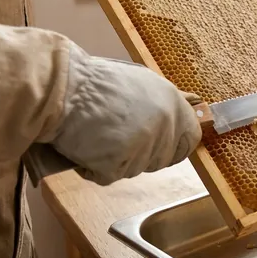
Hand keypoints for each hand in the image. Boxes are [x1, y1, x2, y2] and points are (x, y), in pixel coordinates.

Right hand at [47, 43, 202, 184]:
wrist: (61, 87)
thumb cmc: (96, 82)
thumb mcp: (142, 81)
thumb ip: (168, 100)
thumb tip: (195, 104)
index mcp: (173, 104)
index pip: (191, 139)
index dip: (175, 146)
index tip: (161, 146)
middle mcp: (164, 126)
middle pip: (161, 159)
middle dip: (140, 153)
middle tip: (115, 133)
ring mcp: (142, 146)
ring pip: (134, 168)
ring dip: (115, 159)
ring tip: (98, 133)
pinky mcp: (117, 163)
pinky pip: (108, 175)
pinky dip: (94, 167)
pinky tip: (86, 144)